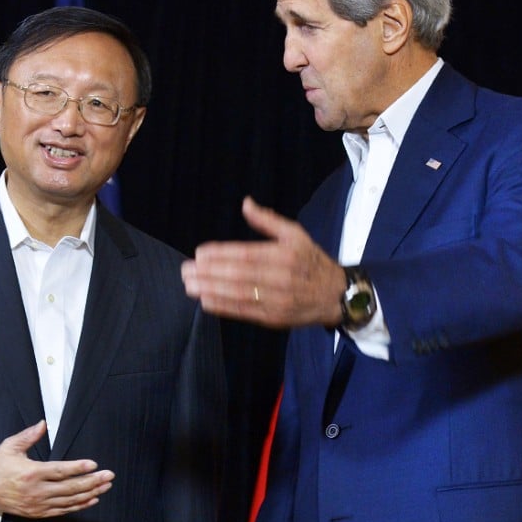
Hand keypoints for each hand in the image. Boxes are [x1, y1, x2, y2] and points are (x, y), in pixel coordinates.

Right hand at [0, 420, 113, 517]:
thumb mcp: (8, 447)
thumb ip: (28, 435)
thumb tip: (43, 423)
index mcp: (31, 473)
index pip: (60, 471)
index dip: (78, 467)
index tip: (94, 464)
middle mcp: (37, 491)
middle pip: (70, 487)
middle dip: (92, 481)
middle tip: (109, 475)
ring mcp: (39, 504)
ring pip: (70, 500)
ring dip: (90, 492)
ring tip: (106, 486)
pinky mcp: (40, 513)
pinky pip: (64, 510)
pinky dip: (79, 505)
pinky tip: (92, 499)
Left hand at [181, 196, 345, 328]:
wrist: (335, 295)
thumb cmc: (311, 261)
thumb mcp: (295, 234)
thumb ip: (268, 220)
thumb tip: (246, 203)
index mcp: (286, 253)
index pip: (247, 254)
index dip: (221, 254)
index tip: (200, 252)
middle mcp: (281, 277)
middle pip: (239, 275)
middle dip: (209, 273)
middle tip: (186, 270)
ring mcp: (277, 300)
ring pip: (239, 294)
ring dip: (211, 290)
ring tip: (190, 285)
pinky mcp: (274, 317)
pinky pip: (245, 311)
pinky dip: (224, 307)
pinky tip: (206, 301)